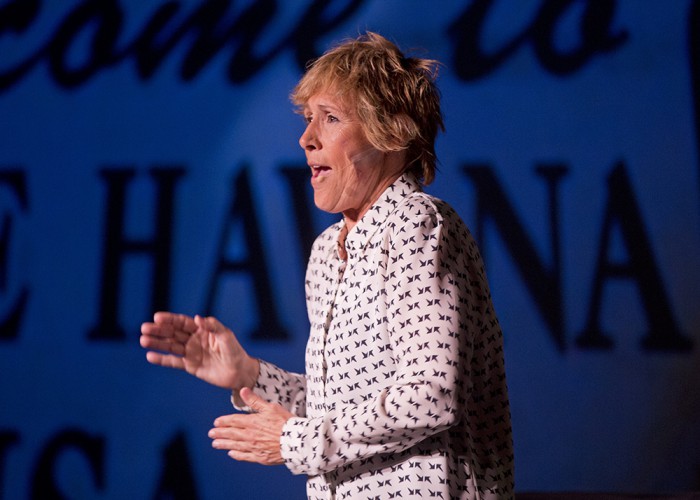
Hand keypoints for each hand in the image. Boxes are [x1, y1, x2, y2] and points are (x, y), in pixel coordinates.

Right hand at [140, 312, 258, 390]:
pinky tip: (150, 356)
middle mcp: (194, 340)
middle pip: (173, 333)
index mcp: (202, 330)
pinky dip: (162, 360)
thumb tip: (197, 318)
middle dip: (159, 330)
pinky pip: (174, 362)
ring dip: (157, 343)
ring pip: (171, 346)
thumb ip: (213, 326)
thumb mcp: (226, 336)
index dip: (170, 319)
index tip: (157, 317)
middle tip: (144, 328)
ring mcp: (191, 353)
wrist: (239, 372)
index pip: (182, 322)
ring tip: (143, 340)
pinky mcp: (190, 366)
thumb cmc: (235, 351)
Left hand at [208, 388, 292, 464]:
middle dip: (220, 434)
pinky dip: (236, 454)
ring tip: (215, 444)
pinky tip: (231, 453)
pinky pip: (245, 456)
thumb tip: (243, 390)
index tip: (216, 423)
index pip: (234, 421)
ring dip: (224, 444)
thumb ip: (255, 400)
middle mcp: (250, 435)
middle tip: (211, 434)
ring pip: (235, 446)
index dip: (224, 422)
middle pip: (231, 434)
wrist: (295, 441)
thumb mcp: (270, 407)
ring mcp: (254, 447)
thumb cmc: (285, 422)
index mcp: (252, 422)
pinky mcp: (260, 457)